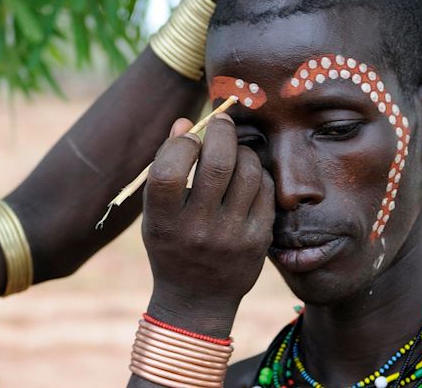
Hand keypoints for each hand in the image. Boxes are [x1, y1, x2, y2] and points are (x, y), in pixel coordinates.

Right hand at [141, 114, 274, 335]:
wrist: (197, 299)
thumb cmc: (171, 244)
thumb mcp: (156, 214)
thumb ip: (165, 168)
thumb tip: (185, 123)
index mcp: (163, 223)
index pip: (169, 170)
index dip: (181, 144)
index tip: (187, 138)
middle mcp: (197, 230)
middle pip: (217, 163)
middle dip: (221, 131)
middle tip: (220, 122)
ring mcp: (232, 236)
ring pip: (248, 170)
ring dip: (241, 150)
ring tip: (233, 150)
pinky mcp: (259, 238)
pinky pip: (265, 188)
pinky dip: (257, 172)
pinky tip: (246, 175)